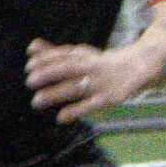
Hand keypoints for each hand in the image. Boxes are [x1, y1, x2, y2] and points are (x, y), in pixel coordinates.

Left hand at [26, 38, 152, 121]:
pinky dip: (76, 111)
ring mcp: (100, 83)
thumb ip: (54, 53)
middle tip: (30, 81)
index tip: (29, 67)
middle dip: (48, 74)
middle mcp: (90, 67)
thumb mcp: (79, 54)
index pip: (62, 55)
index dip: (45, 60)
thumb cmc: (99, 63)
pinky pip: (91, 105)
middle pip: (67, 69)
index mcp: (82, 55)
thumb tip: (30, 48)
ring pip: (75, 87)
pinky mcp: (108, 98)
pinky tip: (61, 117)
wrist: (136, 67)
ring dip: (55, 94)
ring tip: (36, 101)